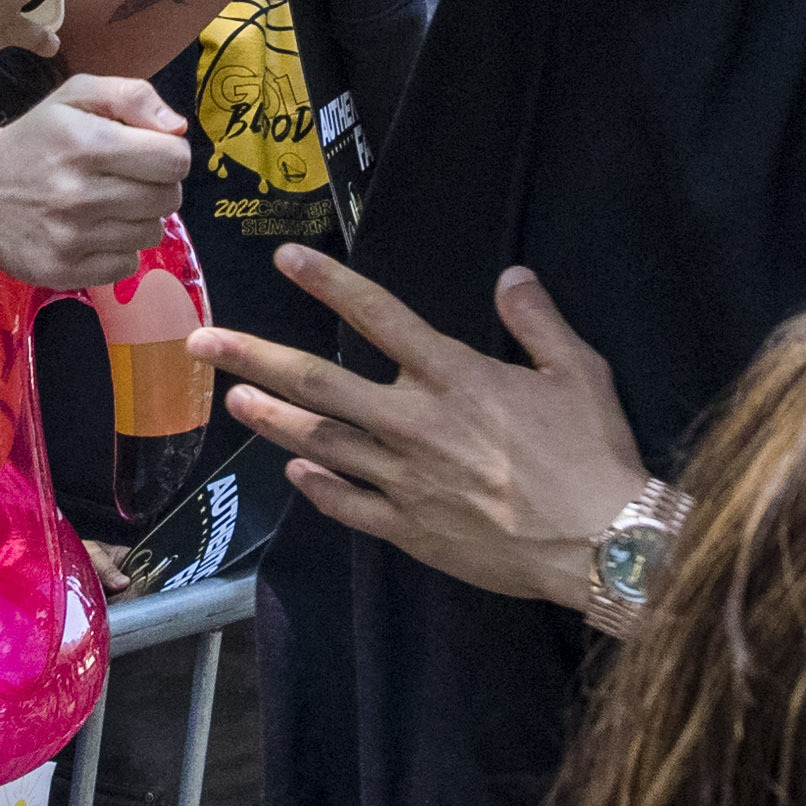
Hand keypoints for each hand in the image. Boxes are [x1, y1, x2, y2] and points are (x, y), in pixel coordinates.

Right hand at [0, 80, 187, 285]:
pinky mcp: (66, 271)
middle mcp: (79, 193)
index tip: (147, 153)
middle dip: (157, 186)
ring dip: (138, 218)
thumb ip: (133, 96)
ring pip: (152, 233)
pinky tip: (94, 231)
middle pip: (168, 199)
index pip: (174, 160)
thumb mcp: (76, 96)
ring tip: (107, 204)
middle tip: (126, 179)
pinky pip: (127, 264)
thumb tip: (178, 128)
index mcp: (86, 143)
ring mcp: (71, 237)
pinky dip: (119, 248)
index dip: (169, 154)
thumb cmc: (37, 139)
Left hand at [212, 254, 641, 608]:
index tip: (286, 259)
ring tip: (231, 401)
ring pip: (321, 442)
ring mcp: (405, 480)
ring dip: (271, 420)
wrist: (601, 545)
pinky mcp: (409, 529)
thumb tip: (512, 276)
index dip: (329, 284)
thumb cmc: (593, 455)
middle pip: (319, 383)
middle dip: (254, 359)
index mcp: (455, 377)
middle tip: (203, 342)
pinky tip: (295, 470)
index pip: (379, 317)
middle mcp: (416, 423)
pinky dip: (317, 485)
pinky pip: (348, 504)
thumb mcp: (579, 372)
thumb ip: (537, 321)